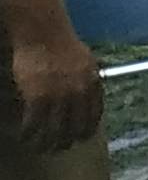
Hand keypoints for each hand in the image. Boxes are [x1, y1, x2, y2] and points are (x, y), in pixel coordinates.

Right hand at [6, 13, 98, 155]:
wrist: (43, 31)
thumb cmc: (61, 43)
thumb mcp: (85, 62)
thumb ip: (87, 81)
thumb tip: (87, 96)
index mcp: (93, 84)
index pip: (93, 117)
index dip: (84, 131)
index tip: (77, 139)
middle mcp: (80, 93)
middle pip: (74, 129)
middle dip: (64, 142)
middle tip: (54, 148)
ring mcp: (59, 96)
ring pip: (53, 132)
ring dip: (44, 143)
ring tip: (37, 147)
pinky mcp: (38, 97)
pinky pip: (33, 124)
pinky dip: (27, 134)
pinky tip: (22, 136)